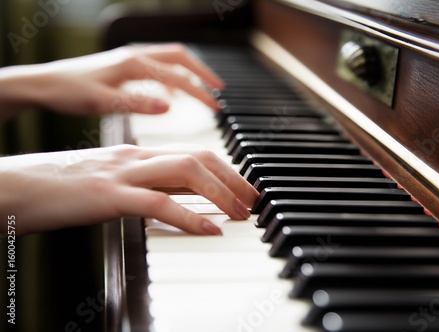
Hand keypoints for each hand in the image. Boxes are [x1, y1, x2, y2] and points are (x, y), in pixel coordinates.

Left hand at [0, 44, 223, 120]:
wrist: (45, 84)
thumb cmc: (69, 93)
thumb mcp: (103, 103)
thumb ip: (138, 104)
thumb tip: (169, 106)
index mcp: (133, 65)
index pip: (178, 76)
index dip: (200, 92)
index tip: (216, 106)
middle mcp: (135, 56)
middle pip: (180, 57)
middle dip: (203, 73)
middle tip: (219, 89)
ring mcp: (130, 59)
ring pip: (170, 59)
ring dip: (189, 72)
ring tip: (203, 90)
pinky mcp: (124, 66)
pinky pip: (157, 66)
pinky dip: (171, 77)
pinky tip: (171, 95)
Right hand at [0, 144, 257, 234]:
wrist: (16, 185)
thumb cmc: (62, 187)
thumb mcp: (111, 182)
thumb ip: (143, 186)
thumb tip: (174, 198)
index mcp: (137, 154)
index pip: (194, 153)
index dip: (226, 170)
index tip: (244, 188)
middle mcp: (135, 157)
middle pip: (199, 157)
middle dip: (234, 178)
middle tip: (253, 201)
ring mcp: (123, 174)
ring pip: (186, 171)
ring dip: (221, 193)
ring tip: (241, 214)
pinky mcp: (108, 195)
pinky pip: (158, 202)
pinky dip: (190, 216)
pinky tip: (209, 229)